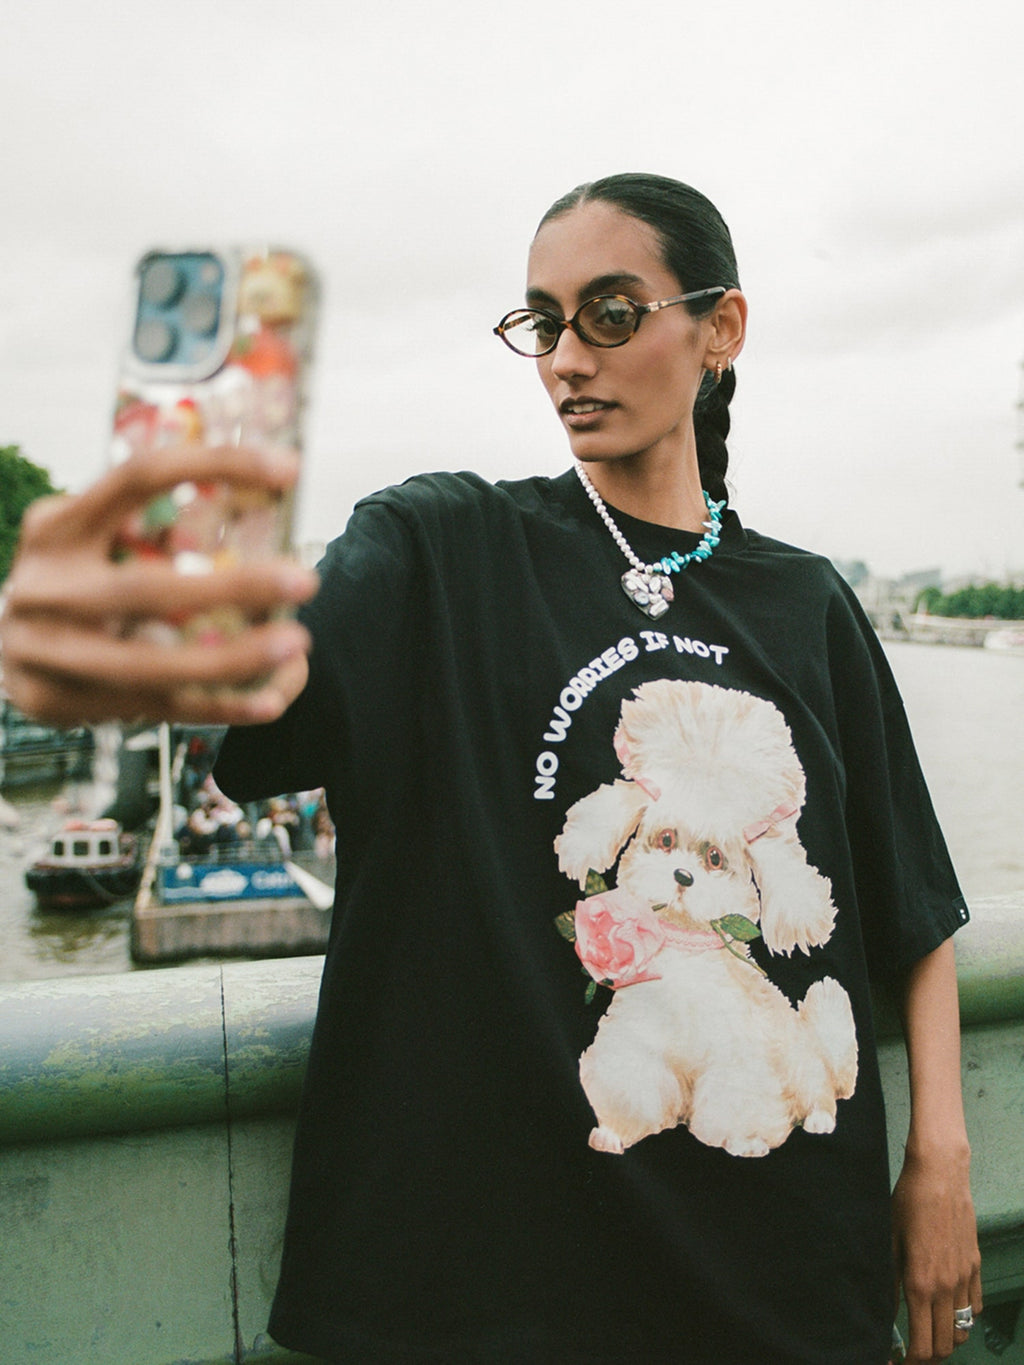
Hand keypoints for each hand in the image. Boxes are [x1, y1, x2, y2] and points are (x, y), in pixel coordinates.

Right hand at [0, 445, 317, 726]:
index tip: (286, 468)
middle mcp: (48, 587)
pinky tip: (269, 702)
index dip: (214, 465)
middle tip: (305, 580)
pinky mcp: (66, 702)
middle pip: (148, 589)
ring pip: (153, 664)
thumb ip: (150, 519)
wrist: (1, 648)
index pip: (138, 478)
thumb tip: (261, 496)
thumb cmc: (73, 579)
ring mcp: (50, 651)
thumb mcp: (90, 533)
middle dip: (235, 586)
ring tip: (296, 643)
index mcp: (59, 526)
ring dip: (234, 658)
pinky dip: (219, 707)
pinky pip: (158, 708)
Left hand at [891, 1139, 981, 1360]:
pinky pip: (975, 1307)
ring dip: (946, 1340)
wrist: (939, 1176)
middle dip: (926, 1357)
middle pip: (944, 1346)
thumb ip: (888, 1283)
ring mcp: (964, 1278)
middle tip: (909, 1352)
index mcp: (920, 1284)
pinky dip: (963, 1318)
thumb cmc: (907, 1203)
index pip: (920, 1345)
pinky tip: (945, 1309)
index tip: (894, 1360)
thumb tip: (883, 1313)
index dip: (908, 1362)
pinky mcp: (975, 1266)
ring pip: (962, 1331)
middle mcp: (946, 1288)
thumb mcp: (888, 1242)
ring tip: (926, 1333)